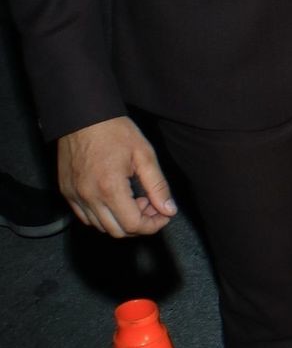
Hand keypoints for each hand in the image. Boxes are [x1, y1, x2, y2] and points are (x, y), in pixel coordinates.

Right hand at [57, 117, 177, 238]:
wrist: (81, 116)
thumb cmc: (114, 131)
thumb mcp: (144, 154)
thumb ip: (157, 185)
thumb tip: (169, 210)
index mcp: (110, 187)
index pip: (134, 225)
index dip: (153, 225)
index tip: (164, 214)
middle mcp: (89, 197)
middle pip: (118, 231)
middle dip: (140, 224)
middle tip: (150, 205)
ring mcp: (75, 196)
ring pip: (101, 227)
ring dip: (121, 221)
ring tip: (133, 199)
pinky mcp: (67, 192)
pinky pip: (86, 217)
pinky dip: (103, 216)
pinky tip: (115, 199)